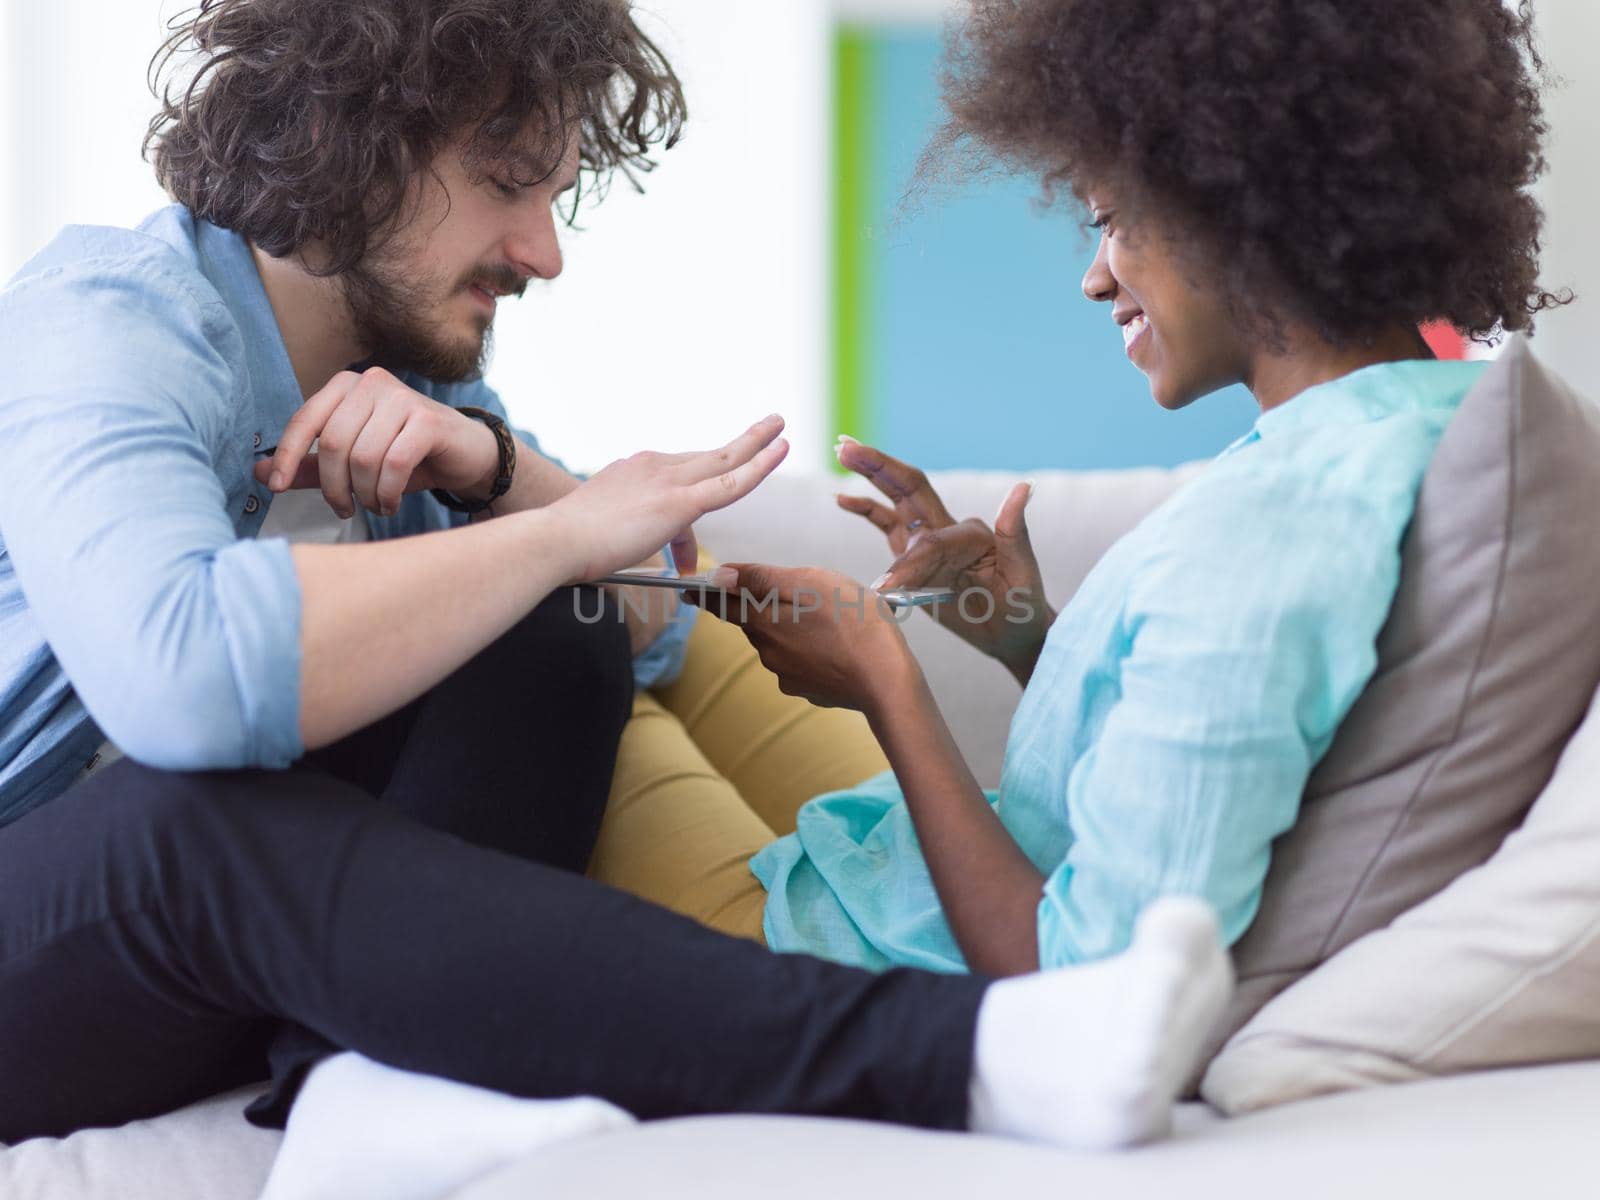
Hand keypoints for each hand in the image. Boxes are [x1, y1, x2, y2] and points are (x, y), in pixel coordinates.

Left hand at [253, 367, 500, 516]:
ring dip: (366, 494)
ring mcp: (403, 398)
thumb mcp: (353, 462)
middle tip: (345, 510)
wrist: (466, 455)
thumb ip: (311, 466)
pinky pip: (394, 463)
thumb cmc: (407, 456)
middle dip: (334, 487)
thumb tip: (260, 473)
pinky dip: (388, 492)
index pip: (305, 419)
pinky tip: (391, 503)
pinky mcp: (428, 420)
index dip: (288, 455)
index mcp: (347, 386)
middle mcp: (373, 383)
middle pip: (333, 443)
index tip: (276, 487)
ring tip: (375, 506)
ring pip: (363, 456)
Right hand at [546, 415, 789, 583]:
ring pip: (724, 460)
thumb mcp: (604, 536)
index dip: (690, 513)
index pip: (677, 479)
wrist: (554, 541)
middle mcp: (653, 467)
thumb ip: (632, 542)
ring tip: (779, 429)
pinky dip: (759, 465)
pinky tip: (779, 449)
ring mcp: (668, 481)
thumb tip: (659, 565)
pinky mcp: (679, 501)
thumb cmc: (569, 549)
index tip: (685, 553)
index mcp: (634, 472)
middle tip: (767, 427)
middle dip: (739, 445)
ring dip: (755, 443)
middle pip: (706, 456)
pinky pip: (731, 481)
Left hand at [687, 563, 918, 714]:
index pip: (721, 605)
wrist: (886, 679)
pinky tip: (836, 645)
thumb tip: (720, 575)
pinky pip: (801, 663)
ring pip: (778, 642)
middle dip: (763, 607)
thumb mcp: (809, 583)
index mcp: (762, 622)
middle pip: (753, 622)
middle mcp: (767, 652)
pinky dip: (810, 651)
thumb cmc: (853, 622)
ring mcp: (788, 675)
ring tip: (826, 618)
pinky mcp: (809, 689)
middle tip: (793, 594)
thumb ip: (761, 579)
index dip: (705, 595)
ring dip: (791, 628)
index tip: (688, 591)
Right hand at [833, 437, 1053, 681]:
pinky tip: (843, 499)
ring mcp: (929, 541)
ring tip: (843, 453)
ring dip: (869, 478)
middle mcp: (948, 528)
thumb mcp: (1022, 571)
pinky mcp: (914, 557)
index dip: (908, 563)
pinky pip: (887, 526)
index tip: (891, 591)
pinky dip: (866, 511)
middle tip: (847, 447)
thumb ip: (1015, 530)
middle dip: (879, 466)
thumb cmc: (1020, 606)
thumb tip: (1023, 487)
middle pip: (909, 487)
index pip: (930, 541)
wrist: (1013, 632)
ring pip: (895, 501)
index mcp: (971, 532)